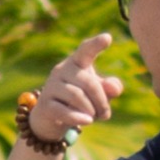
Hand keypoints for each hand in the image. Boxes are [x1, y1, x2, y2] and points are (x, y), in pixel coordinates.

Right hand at [23, 33, 123, 150]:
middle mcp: (62, 69)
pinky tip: (88, 121)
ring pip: (77, 96)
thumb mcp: (99, 93)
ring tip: (94, 118)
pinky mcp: (45, 104)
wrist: (52, 118)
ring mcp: (51, 86)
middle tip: (105, 114)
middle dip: (102, 101)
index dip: (96, 45)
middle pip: (89, 82)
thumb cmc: (81, 100)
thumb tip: (114, 88)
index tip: (108, 37)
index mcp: (77, 62)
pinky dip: (78, 118)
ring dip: (92, 111)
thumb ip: (110, 88)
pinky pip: (63, 110)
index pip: (86, 50)